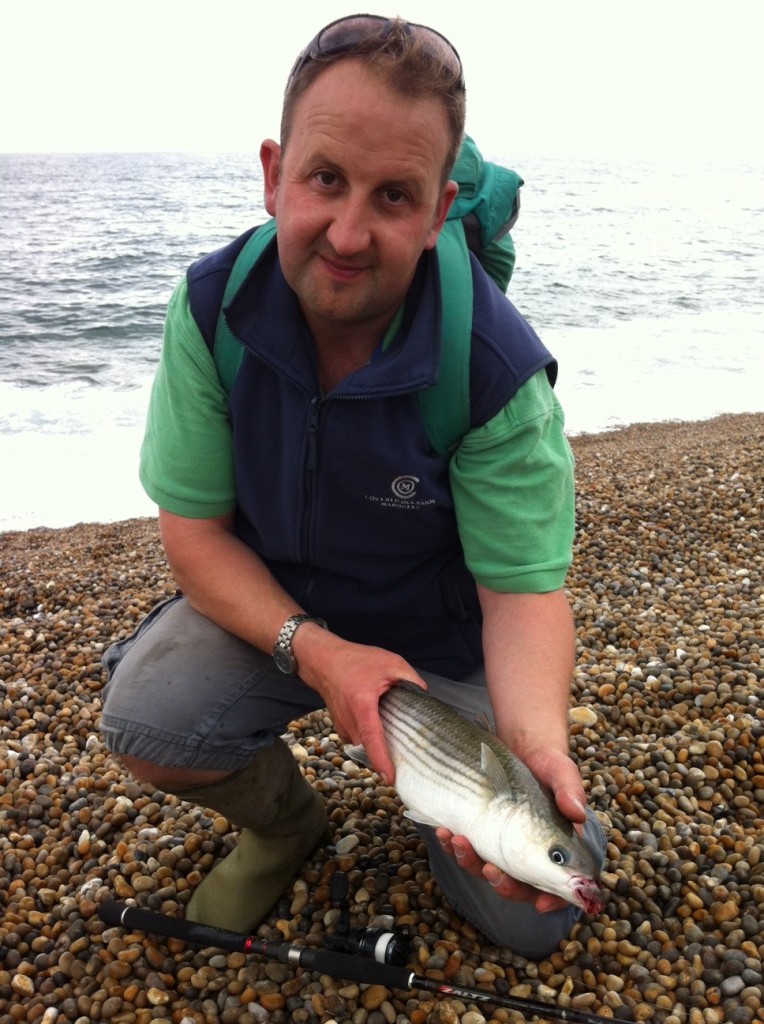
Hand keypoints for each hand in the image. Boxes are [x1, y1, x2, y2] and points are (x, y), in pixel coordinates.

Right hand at [293, 628, 425, 783]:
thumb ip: (411, 680)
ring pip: (367, 744)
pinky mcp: (342, 729)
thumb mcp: (390, 662)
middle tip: (410, 746)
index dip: (382, 760)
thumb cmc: (355, 660)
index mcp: (362, 705)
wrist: (324, 661)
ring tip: (392, 724)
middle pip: (372, 746)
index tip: (390, 779)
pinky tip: (378, 719)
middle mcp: (350, 721)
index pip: (372, 739)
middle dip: (389, 749)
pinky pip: (361, 739)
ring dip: (380, 739)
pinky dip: (372, 734)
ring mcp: (343, 727)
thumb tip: (426, 696)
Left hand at [435, 747, 587, 911]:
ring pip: (486, 868)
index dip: (552, 898)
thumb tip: (577, 813)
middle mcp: (529, 852)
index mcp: (556, 847)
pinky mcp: (481, 831)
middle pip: (518, 884)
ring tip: (457, 841)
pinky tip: (444, 832)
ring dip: (470, 862)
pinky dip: (454, 845)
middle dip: (502, 883)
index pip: (558, 883)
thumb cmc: (548, 763)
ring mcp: (502, 844)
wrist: (521, 747)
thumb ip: (569, 791)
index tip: (541, 903)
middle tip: (490, 870)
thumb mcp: (561, 772)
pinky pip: (467, 848)